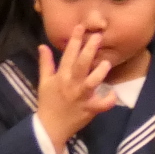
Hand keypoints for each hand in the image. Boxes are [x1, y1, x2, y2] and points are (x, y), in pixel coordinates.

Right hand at [33, 28, 117, 146]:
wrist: (50, 126)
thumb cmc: (48, 102)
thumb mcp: (44, 81)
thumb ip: (46, 63)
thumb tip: (43, 45)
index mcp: (60, 77)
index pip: (67, 55)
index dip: (74, 40)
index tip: (81, 27)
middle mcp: (71, 84)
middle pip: (81, 65)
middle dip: (89, 50)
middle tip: (98, 36)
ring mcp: (80, 97)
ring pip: (91, 83)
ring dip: (99, 73)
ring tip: (106, 62)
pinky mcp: (89, 109)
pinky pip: (101, 104)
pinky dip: (108, 100)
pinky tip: (112, 93)